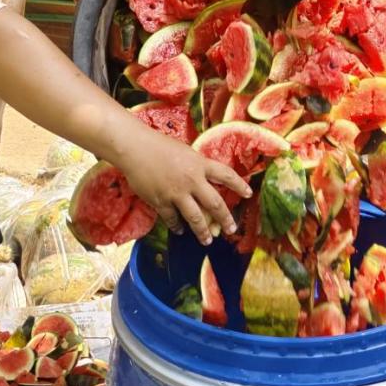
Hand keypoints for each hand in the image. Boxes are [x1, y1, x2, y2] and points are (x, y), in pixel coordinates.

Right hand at [116, 126, 251, 244]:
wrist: (135, 149)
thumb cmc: (159, 145)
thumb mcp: (185, 152)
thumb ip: (196, 166)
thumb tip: (205, 180)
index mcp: (200, 164)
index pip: (226, 175)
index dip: (239, 185)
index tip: (249, 194)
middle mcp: (192, 180)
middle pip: (215, 204)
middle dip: (225, 219)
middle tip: (231, 229)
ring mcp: (176, 193)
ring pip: (196, 218)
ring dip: (203, 231)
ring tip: (208, 240)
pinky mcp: (161, 201)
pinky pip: (173, 219)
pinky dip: (177, 226)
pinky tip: (180, 229)